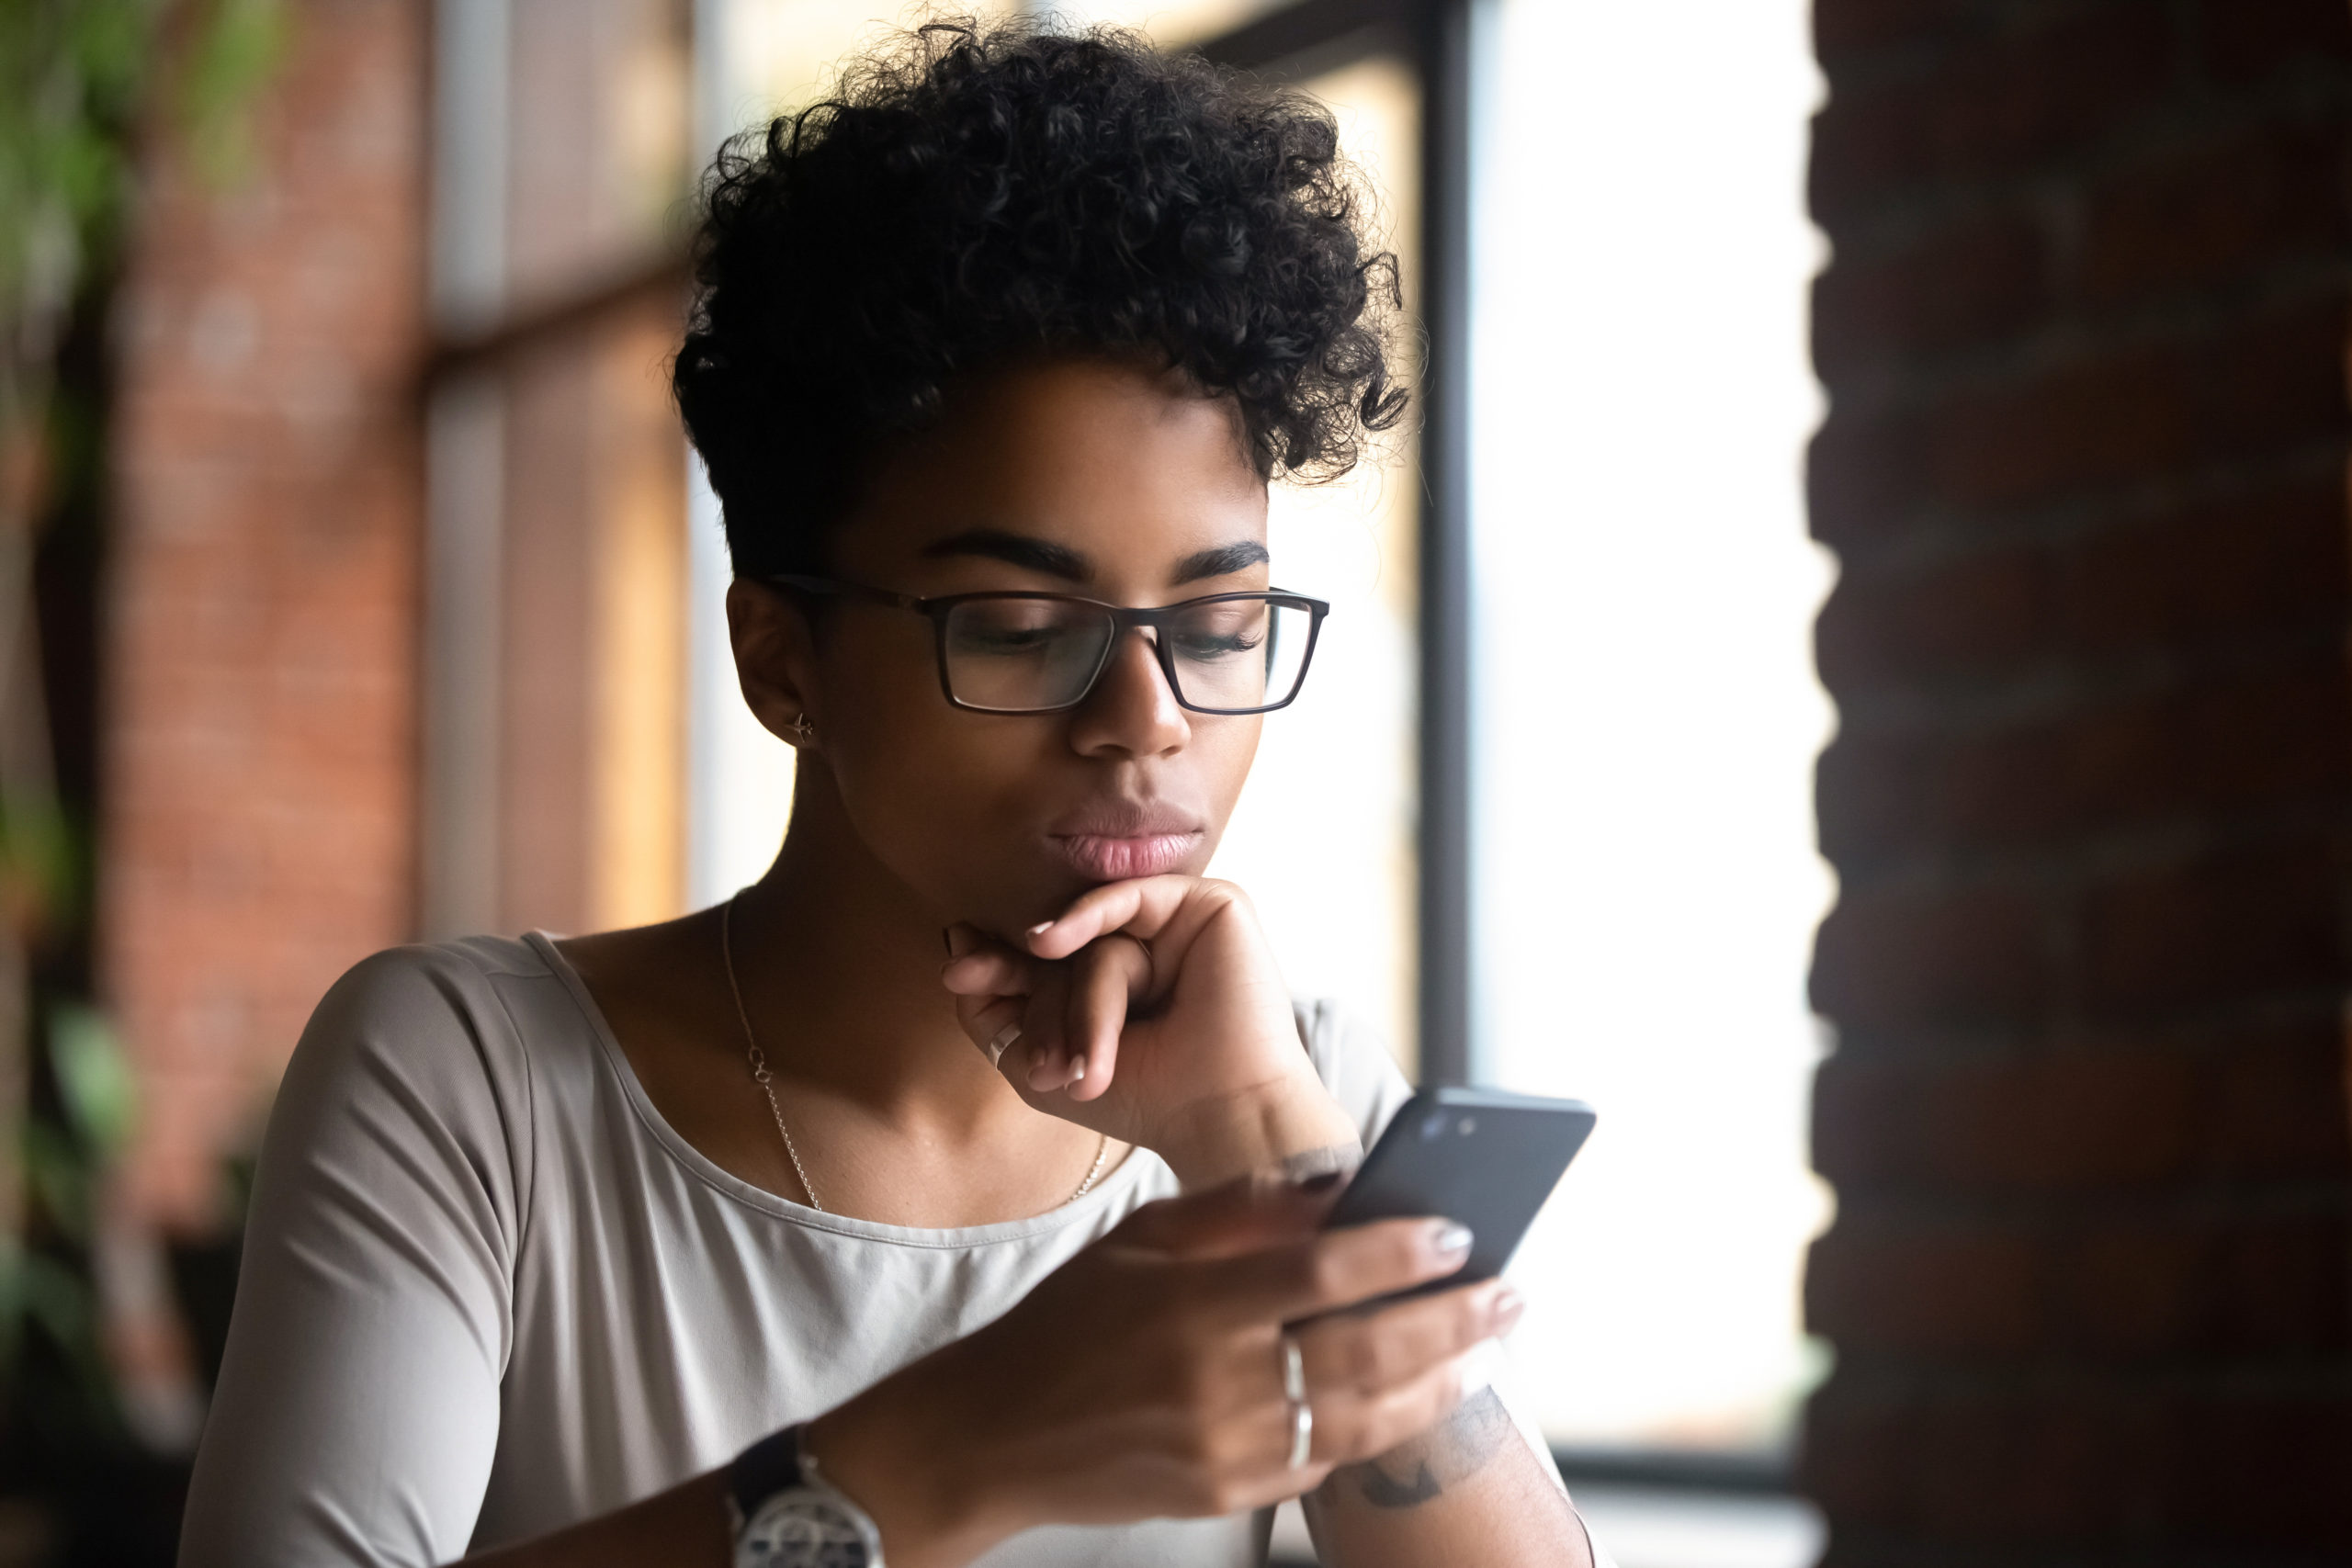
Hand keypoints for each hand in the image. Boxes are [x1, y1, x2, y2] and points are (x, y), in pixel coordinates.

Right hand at [807, 1178, 1522, 1565]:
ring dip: (1439, 1381)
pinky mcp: (1227, 1495)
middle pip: (1366, 1348)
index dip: (1400, 1253)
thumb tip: (1336, 1189)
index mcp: (1191, 1305)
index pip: (1322, 1272)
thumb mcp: (1140, 1242)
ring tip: (1486, 1351)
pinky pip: (1323, 1457)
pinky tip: (1414, 1395)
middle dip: (1453, 1321)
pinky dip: (1377, 1424)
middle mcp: (1214, 1381)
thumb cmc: (1069, 1322)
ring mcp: (1225, 1448)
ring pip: (1363, 1415)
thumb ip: (1238, 1214)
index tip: (1459, 1231)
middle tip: (1510, 1293)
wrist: (996, 1436)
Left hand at [940, 876, 1359, 1181]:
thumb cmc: (1140, 1100)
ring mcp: (1179, 926)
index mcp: (1116, 983)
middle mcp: (1148, 947)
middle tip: (1016, 1042)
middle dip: (1031, 996)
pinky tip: (1046, 941)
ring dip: (1077, 1005)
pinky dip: (1084, 916)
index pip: (1045, 960)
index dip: (998, 966)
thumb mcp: (1037, 1062)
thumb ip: (990, 1009)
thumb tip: (955, 938)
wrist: (1217, 1114)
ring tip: (1077, 1070)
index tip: (957, 974)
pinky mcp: (1211, 905)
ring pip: (1096, 938)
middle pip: (1064, 948)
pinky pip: (1129, 895)